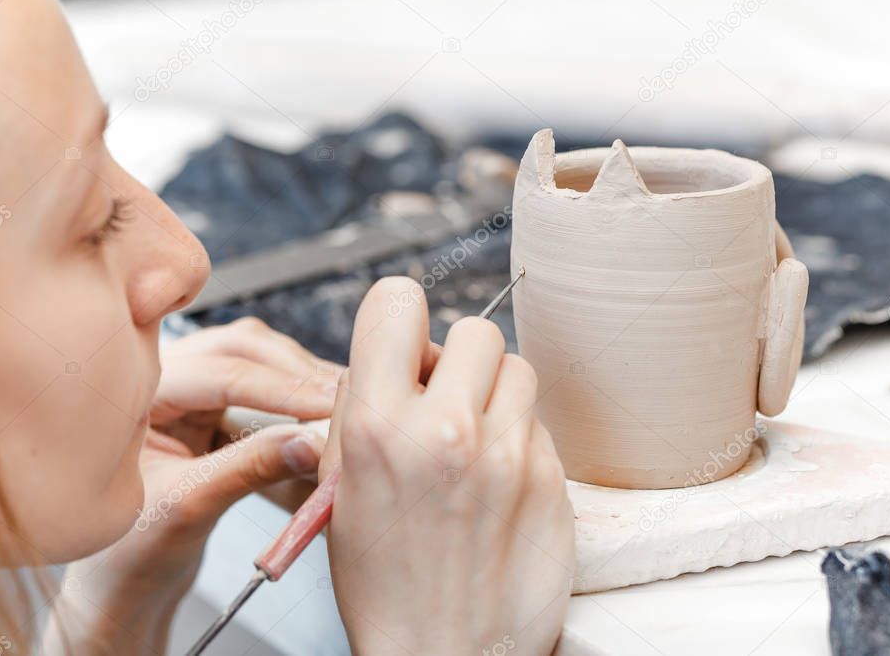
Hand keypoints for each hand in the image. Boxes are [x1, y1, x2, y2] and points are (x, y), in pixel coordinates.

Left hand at [47, 319, 342, 652]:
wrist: (124, 584)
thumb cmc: (132, 553)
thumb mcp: (189, 509)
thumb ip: (247, 469)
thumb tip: (311, 443)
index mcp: (136, 394)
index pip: (218, 374)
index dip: (280, 389)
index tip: (327, 405)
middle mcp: (158, 377)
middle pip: (237, 348)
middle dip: (292, 370)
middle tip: (339, 398)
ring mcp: (186, 388)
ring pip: (253, 357)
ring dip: (297, 376)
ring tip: (339, 402)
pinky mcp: (210, 406)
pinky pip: (260, 382)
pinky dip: (293, 394)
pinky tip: (322, 409)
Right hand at [322, 277, 573, 655]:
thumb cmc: (385, 587)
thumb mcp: (337, 491)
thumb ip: (357, 409)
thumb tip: (386, 354)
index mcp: (379, 428)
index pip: (397, 302)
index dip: (396, 317)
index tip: (401, 341)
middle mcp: (447, 431)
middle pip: (471, 330)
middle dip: (455, 360)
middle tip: (443, 400)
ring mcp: (508, 454)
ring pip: (515, 368)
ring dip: (493, 392)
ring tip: (473, 440)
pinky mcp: (551, 478)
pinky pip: (537, 422)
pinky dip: (517, 436)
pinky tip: (496, 480)